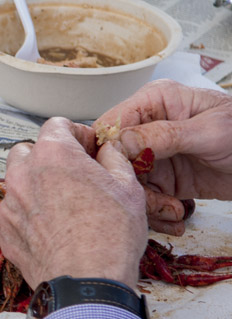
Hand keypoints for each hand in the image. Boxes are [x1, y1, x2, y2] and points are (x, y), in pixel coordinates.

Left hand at [0, 117, 146, 289]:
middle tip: (73, 172)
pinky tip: (52, 227)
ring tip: (63, 202)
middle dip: (48, 156)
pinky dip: (29, 214)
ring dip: (36, 185)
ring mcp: (10, 204)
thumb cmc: (110, 237)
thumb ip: (114, 159)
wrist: (86, 282)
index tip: (88, 148)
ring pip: (17, 182)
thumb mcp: (127, 186)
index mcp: (53, 155)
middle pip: (29, 150)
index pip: (56, 125)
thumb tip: (108, 151)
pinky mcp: (5, 231)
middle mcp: (23, 174)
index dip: (76, 133)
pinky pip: (14, 213)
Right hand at [95, 79, 231, 234]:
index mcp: (156, 102)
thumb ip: (164, 135)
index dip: (108, 150)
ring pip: (127, 183)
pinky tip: (177, 215)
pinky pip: (145, 199)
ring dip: (146, 204)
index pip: (111, 123)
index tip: (121, 172)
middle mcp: (149, 128)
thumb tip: (119, 142)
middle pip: (114, 158)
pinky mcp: (163, 180)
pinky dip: (157, 214)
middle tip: (149, 199)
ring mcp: (154, 155)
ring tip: (172, 211)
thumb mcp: (210, 132)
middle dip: (129, 184)